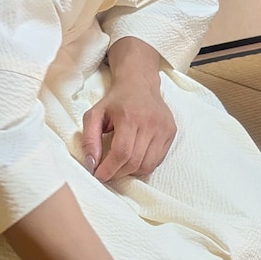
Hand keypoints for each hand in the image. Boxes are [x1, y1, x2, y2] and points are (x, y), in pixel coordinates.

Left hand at [84, 39, 176, 180]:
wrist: (139, 84)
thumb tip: (92, 164)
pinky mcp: (171, 132)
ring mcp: (164, 128)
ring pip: (147, 165)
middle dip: (118, 173)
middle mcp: (150, 122)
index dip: (109, 169)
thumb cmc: (116, 101)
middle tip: (107, 173)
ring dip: (131, 172)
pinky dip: (144, 165)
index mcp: (130, 116)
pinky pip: (157, 160)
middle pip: (134, 162)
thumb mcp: (94, 114)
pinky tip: (134, 158)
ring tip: (120, 165)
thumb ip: (89, 139)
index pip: (121, 152)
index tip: (98, 175)